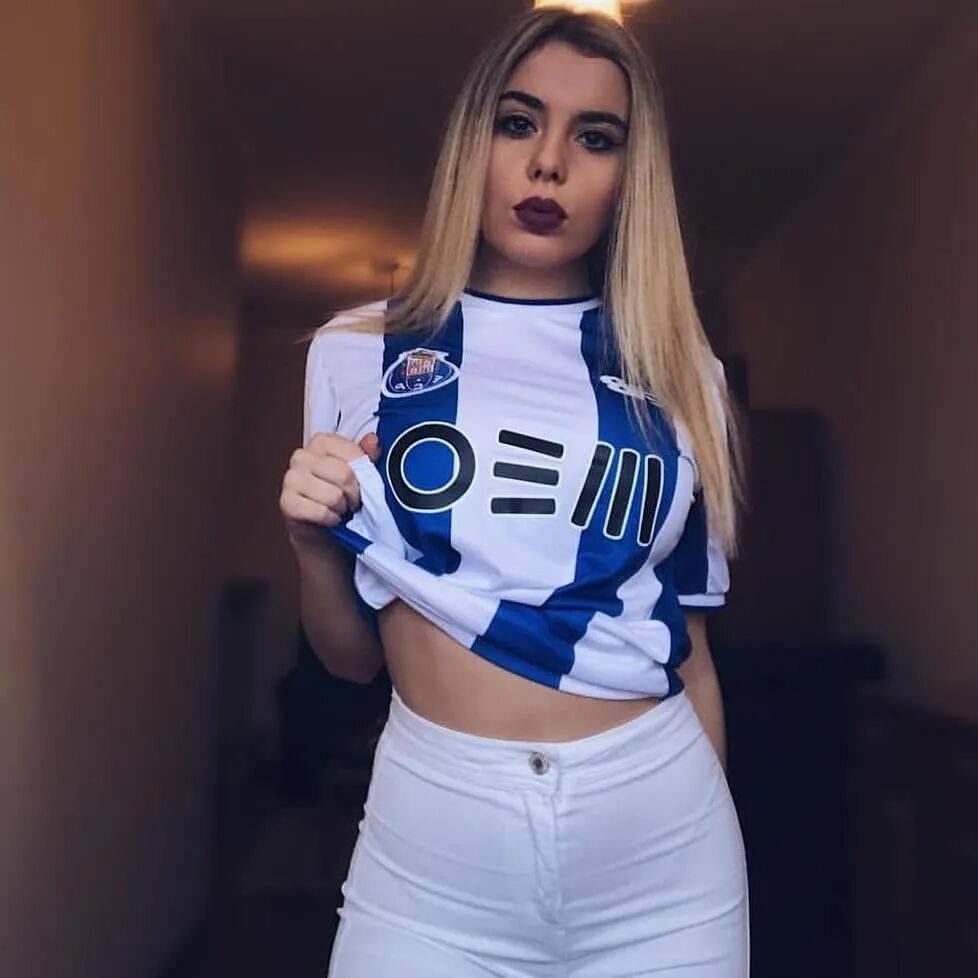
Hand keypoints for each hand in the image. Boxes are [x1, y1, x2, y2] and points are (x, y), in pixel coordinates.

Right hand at [280, 431, 380, 549]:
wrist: (320, 529)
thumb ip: (365, 455)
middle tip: (352, 501)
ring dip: (342, 508)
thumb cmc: (339, 496)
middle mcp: (302, 456)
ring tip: (340, 508)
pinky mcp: (287, 502)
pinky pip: (320, 512)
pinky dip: (331, 519)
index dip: (365, 473)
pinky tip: (330, 518)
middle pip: (344, 474)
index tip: (363, 484)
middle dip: (354, 494)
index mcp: (320, 443)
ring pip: (333, 495)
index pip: (352, 452)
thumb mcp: (357, 473)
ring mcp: (291, 479)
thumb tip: (373, 440)